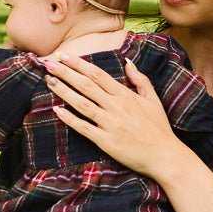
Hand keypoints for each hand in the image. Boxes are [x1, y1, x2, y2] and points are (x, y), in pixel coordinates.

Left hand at [44, 54, 173, 177]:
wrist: (164, 156)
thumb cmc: (159, 128)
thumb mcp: (153, 100)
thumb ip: (140, 80)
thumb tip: (128, 62)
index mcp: (126, 95)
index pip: (98, 75)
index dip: (79, 64)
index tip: (64, 56)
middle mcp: (116, 107)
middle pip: (86, 85)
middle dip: (65, 73)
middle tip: (48, 63)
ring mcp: (110, 124)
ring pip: (82, 103)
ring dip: (63, 91)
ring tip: (49, 81)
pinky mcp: (106, 141)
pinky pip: (84, 127)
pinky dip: (70, 119)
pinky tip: (57, 110)